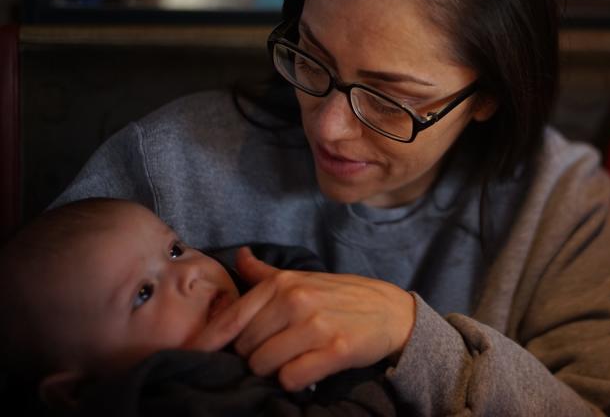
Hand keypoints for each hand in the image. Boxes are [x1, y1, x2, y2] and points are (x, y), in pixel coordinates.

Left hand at [186, 247, 415, 390]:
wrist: (391, 311)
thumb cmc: (342, 296)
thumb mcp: (304, 278)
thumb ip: (266, 274)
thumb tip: (240, 255)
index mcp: (283, 284)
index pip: (231, 319)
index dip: (206, 343)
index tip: (191, 356)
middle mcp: (296, 301)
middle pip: (245, 348)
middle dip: (253, 357)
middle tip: (274, 353)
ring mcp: (316, 325)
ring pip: (264, 366)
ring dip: (273, 371)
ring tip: (291, 361)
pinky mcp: (335, 349)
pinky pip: (291, 378)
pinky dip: (294, 381)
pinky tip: (307, 370)